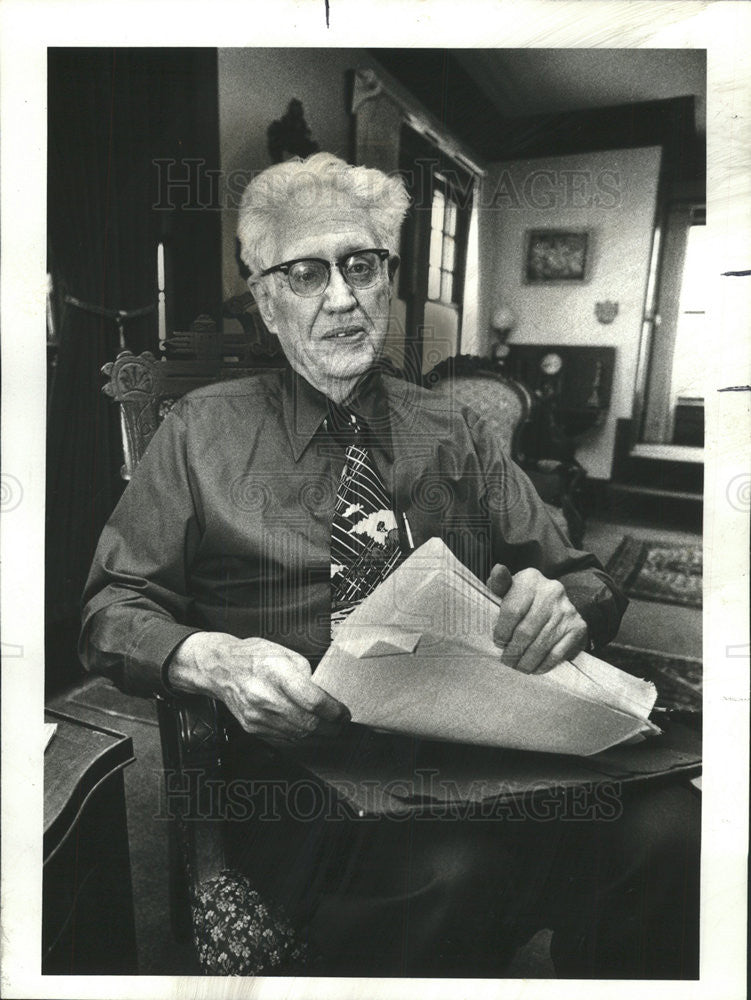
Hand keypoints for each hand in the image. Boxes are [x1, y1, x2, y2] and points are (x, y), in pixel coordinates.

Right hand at [167, 632, 349, 740]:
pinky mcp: (252, 726)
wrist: (220, 669)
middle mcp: (265, 696)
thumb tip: (324, 694)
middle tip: (340, 724)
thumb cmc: (254, 656)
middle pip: (307, 722)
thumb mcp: (285, 653)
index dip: (333, 711)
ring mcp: (257, 715)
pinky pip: (283, 736)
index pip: (313, 700)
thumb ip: (307, 674)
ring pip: (297, 733)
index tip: (343, 713)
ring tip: (326, 725)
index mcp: (277, 672)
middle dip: (330, 727)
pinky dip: (298, 732)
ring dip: (316, 732)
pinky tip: (304, 724)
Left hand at [486, 564, 587, 673]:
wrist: (556, 606)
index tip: (498, 643)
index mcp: (531, 579)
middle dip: (513, 651)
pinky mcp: (578, 627)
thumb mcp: (508, 589)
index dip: (502, 631)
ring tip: (518, 667)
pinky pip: (557, 653)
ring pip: (541, 644)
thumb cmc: (523, 599)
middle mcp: (552, 591)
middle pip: (526, 631)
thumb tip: (497, 569)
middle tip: (506, 661)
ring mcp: (567, 610)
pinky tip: (535, 668)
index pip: (512, 610)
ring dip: (526, 661)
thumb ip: (498, 584)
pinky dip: (544, 664)